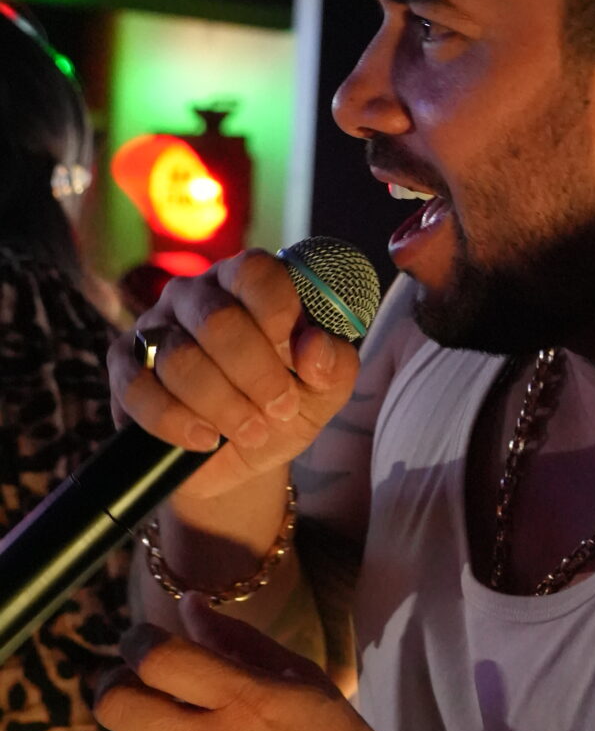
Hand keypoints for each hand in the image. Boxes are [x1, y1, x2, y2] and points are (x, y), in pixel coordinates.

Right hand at [110, 250, 361, 512]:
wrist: (240, 458)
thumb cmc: (283, 408)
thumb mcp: (324, 392)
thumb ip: (334, 364)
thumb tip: (314, 345)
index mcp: (247, 283)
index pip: (256, 272)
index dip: (279, 315)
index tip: (298, 359)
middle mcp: (196, 295)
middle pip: (218, 320)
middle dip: (256, 374)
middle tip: (280, 409)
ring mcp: (155, 328)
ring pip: (179, 359)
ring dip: (223, 405)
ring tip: (250, 431)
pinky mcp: (124, 367)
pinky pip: (137, 388)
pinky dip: (174, 421)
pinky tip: (204, 439)